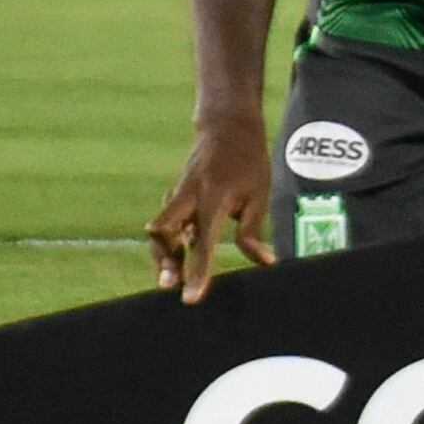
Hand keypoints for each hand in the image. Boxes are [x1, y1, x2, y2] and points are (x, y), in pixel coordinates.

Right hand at [150, 123, 276, 303]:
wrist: (226, 127)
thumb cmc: (249, 162)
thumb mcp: (259, 193)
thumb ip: (253, 231)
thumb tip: (264, 263)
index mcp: (214, 197)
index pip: (202, 242)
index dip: (197, 271)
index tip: (190, 297)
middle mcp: (188, 196)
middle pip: (164, 233)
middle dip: (163, 260)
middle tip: (167, 284)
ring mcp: (176, 195)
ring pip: (159, 230)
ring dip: (161, 255)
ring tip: (168, 278)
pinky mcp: (172, 196)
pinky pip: (165, 223)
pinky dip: (166, 242)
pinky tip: (173, 259)